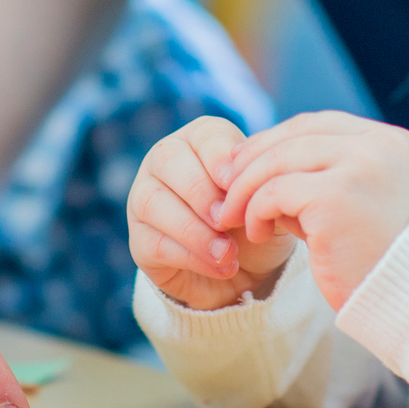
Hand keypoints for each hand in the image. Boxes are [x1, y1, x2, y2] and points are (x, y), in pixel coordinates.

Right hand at [128, 116, 295, 309]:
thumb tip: (255, 179)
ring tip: (227, 252)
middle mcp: (165, 161)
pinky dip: (191, 256)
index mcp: (200, 139)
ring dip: (193, 229)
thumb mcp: (267, 201)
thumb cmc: (255, 221)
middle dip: (200, 192)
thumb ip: (264, 185)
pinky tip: (221, 266)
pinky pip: (154, 242)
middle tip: (227, 220)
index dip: (218, 158)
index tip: (236, 184)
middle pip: (168, 160)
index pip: (204, 135)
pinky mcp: (140, 239)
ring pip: (153, 201)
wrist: (248, 272)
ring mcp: (145, 197)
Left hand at [213, 112, 408, 310]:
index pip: (318, 125)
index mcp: (391, 142)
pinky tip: (256, 232)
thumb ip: (321, 176)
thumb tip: (256, 162)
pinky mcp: (337, 196)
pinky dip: (257, 210)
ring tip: (233, 214)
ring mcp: (361, 167)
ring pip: (279, 160)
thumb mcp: (356, 202)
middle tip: (226, 185)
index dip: (276, 140)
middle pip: (296, 135)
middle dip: (253, 159)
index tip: (246, 162)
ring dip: (246, 187)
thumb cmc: (379, 261)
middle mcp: (379, 146)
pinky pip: (276, 192)